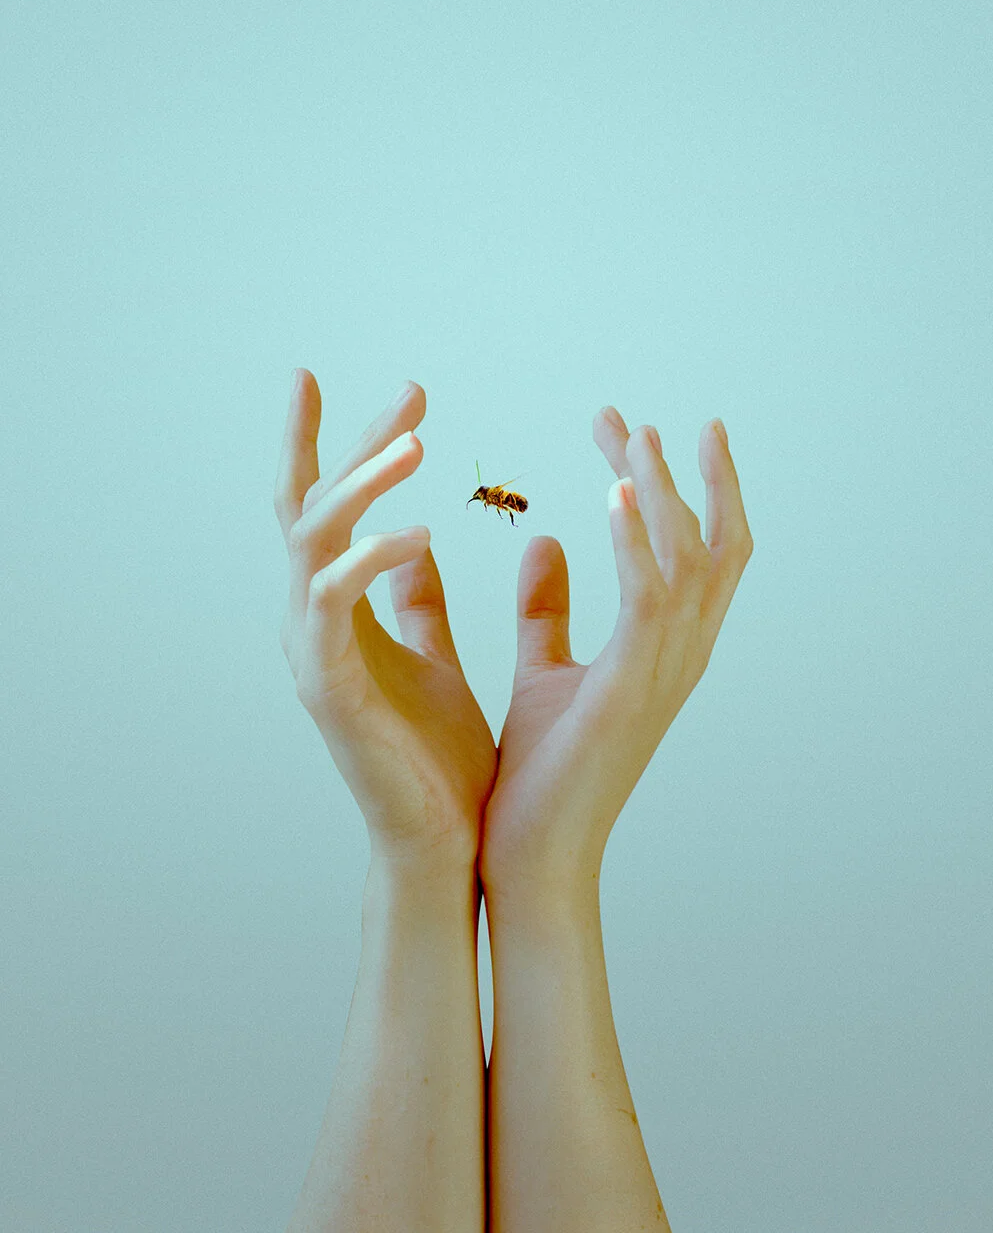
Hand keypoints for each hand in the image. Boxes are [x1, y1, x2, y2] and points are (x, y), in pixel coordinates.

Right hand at [274, 372, 497, 869]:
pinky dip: (368, 559)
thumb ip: (417, 600)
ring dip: (360, 484)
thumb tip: (419, 542)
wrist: (442, 841)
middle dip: (350, 441)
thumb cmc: (434, 755)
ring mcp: (311, 652)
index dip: (349, 444)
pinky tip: (421, 531)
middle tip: (412, 391)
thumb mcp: (430, 655)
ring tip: (416, 442)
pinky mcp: (326, 687)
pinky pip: (333, 602)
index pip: (330, 508)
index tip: (396, 390)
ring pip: (311, 539)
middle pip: (310, 505)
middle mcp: (310, 622)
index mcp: (337, 611)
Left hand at [478, 408, 752, 898]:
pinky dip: (636, 539)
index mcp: (665, 649)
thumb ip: (547, 609)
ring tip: (633, 435)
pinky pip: (648, 596)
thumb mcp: (543, 671)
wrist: (528, 854)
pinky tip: (611, 492)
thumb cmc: (540, 772)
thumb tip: (546, 540)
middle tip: (633, 419)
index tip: (635, 429)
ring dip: (664, 491)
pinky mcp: (630, 688)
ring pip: (691, 558)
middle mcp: (681, 655)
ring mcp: (665, 672)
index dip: (681, 486)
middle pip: (714, 542)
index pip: (698, 549)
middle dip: (683, 473)